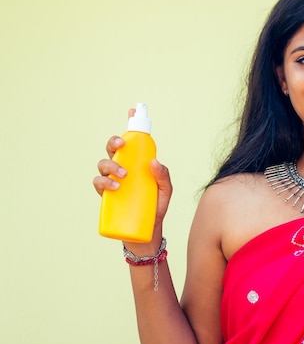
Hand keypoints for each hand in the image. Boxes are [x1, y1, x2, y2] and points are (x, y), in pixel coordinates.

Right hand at [93, 110, 173, 250]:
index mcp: (137, 164)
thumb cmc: (156, 208)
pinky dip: (103, 182)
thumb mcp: (166, 191)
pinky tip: (114, 186)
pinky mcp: (106, 196)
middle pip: (113, 149)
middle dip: (114, 142)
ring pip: (103, 165)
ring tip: (123, 176)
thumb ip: (163, 176)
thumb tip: (153, 162)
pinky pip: (98, 184)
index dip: (131, 124)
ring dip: (110, 165)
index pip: (133, 142)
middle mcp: (123, 169)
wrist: (147, 233)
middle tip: (122, 145)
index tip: (133, 110)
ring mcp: (113, 182)